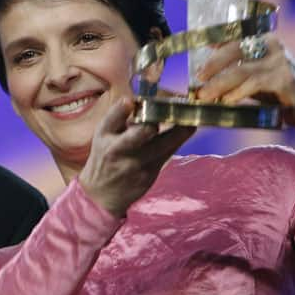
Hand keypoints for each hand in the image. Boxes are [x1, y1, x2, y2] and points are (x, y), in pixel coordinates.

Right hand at [78, 98, 194, 217]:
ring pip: (162, 145)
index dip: (120, 109)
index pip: (111, 120)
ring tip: (191, 120)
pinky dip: (177, 140)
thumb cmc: (105, 157)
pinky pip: (167, 154)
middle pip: (138, 134)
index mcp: (104, 136)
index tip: (129, 101)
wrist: (102, 194)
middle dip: (152, 124)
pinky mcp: (149, 175)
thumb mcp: (103, 135)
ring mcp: (135, 164)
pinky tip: (188, 129)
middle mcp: (118, 150)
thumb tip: (138, 100)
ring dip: (179, 132)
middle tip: (171, 110)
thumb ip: (118, 117)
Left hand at [194, 33, 294, 122]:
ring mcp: (277, 61)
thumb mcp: (253, 68)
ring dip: (220, 84)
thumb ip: (234, 59)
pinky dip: (237, 92)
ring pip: (241, 70)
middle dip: (213, 65)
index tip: (197, 62)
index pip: (232, 37)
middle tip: (198, 78)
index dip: (213, 47)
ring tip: (205, 95)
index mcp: (261, 37)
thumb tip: (207, 53)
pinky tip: (227, 100)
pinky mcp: (283, 78)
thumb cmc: (275, 82)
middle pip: (234, 50)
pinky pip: (254, 84)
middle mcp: (270, 44)